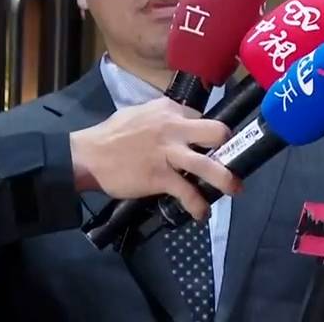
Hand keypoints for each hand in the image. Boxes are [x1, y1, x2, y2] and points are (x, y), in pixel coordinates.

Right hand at [69, 97, 241, 220]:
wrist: (88, 156)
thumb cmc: (113, 134)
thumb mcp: (141, 113)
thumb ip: (165, 115)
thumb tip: (182, 120)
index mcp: (170, 111)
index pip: (202, 117)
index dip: (208, 132)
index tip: (211, 143)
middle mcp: (174, 129)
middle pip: (216, 132)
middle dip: (228, 145)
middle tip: (233, 157)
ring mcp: (169, 154)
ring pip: (207, 165)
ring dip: (225, 179)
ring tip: (235, 189)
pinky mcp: (160, 177)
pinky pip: (186, 192)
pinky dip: (197, 205)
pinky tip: (202, 213)